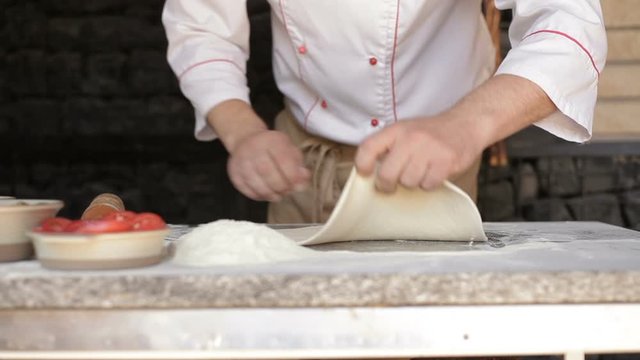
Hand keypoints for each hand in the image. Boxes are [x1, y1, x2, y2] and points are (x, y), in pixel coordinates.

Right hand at [227, 129, 309, 200]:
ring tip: (278, 195)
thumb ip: (298, 166)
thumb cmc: (273, 147)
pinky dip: (258, 196)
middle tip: (287, 192)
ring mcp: (240, 160)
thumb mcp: (289, 149)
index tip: (297, 186)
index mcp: (271, 140)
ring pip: (255, 182)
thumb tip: (302, 183)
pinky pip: (245, 189)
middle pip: (267, 172)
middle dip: (280, 187)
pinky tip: (266, 195)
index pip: (282, 159)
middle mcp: (253, 148)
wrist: (246, 139)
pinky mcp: (233, 172)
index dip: (292, 176)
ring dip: (269, 194)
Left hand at [355, 114, 482, 192]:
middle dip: (387, 185)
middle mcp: (410, 138)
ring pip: (408, 182)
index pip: (368, 148)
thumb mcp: (405, 131)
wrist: (466, 123)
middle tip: (392, 184)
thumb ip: (388, 147)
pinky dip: (430, 183)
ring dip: (413, 182)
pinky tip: (434, 172)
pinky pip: (428, 185)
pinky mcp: (446, 161)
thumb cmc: (431, 133)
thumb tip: (369, 172)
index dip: (362, 165)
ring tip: (421, 170)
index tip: (365, 174)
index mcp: (396, 130)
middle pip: (387, 175)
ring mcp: (429, 149)